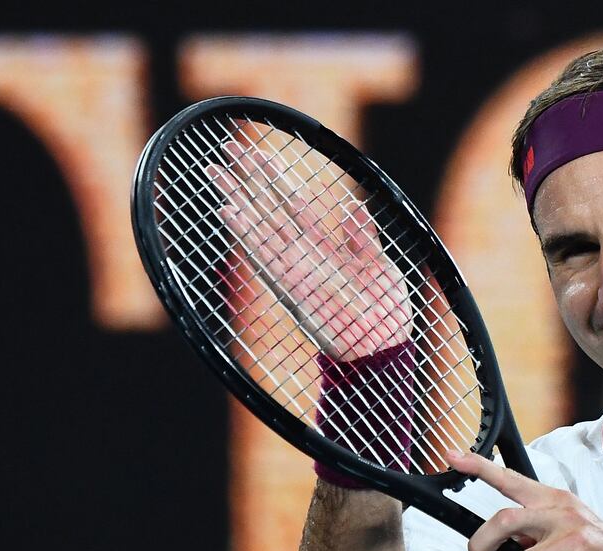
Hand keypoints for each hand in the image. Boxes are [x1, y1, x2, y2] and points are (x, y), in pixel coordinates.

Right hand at [206, 141, 412, 360]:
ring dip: (238, 198)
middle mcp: (305, 252)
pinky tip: (228, 213)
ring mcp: (295, 268)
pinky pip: (263, 255)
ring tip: (215, 172)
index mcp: (327, 244)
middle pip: (270, 206)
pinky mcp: (290, 287)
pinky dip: (245, 234)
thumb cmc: (387, 312)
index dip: (277, 176)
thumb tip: (354, 207)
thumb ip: (363, 239)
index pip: (296, 200)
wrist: (383, 350)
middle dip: (247, 177)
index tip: (257, 151)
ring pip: (260, 224)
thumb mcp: (380, 268)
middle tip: (224, 148)